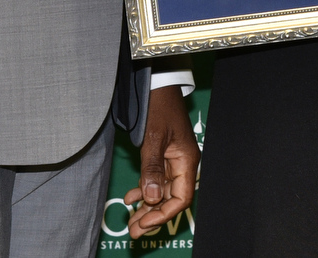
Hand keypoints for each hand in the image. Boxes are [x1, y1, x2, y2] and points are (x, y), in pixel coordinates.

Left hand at [123, 87, 199, 237]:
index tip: (144, 223)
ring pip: (161, 191)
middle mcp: (182, 163)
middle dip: (152, 216)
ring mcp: (172, 159)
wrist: (157, 84)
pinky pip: (155, 179)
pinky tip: (130, 198)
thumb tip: (152, 199)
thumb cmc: (159, 106)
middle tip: (133, 232)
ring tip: (130, 221)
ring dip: (146, 206)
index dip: (163, 214)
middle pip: (171, 198)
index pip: (181, 198)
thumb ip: (152, 168)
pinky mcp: (162, 155)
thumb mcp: (153, 138)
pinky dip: (144, 189)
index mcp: (186, 160)